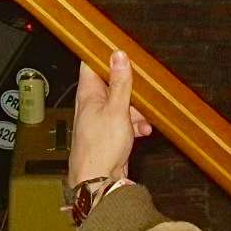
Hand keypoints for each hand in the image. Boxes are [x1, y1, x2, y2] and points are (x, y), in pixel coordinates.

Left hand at [69, 49, 149, 185]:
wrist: (99, 182)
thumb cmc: (100, 148)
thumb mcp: (116, 110)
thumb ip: (120, 83)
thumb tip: (118, 56)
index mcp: (88, 94)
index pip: (91, 64)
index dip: (103, 54)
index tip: (120, 49)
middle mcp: (92, 105)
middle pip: (112, 83)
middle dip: (129, 87)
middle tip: (141, 90)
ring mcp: (101, 119)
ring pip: (122, 103)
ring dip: (135, 109)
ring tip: (142, 118)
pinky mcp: (111, 133)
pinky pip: (126, 121)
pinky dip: (135, 124)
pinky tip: (142, 130)